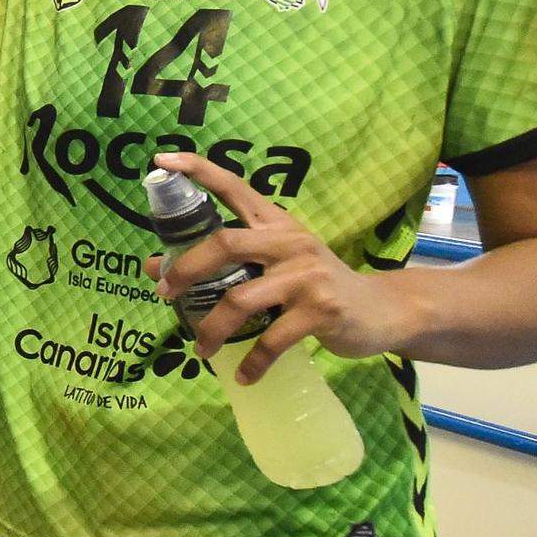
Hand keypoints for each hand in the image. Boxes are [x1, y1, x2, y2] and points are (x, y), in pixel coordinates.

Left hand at [141, 153, 415, 384]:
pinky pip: (272, 339)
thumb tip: (155, 267)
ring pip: (240, 299)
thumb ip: (226, 263)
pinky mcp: (322, 310)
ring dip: (212, 329)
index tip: (161, 160)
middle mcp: (290, 241)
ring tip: (200, 350)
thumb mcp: (274, 265)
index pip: (234, 187)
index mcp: (275, 224)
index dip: (198, 171)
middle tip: (163, 292)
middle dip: (187, 268)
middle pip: (225, 243)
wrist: (381, 310)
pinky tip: (242, 376)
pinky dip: (253, 361)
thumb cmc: (316, 285)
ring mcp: (307, 275)